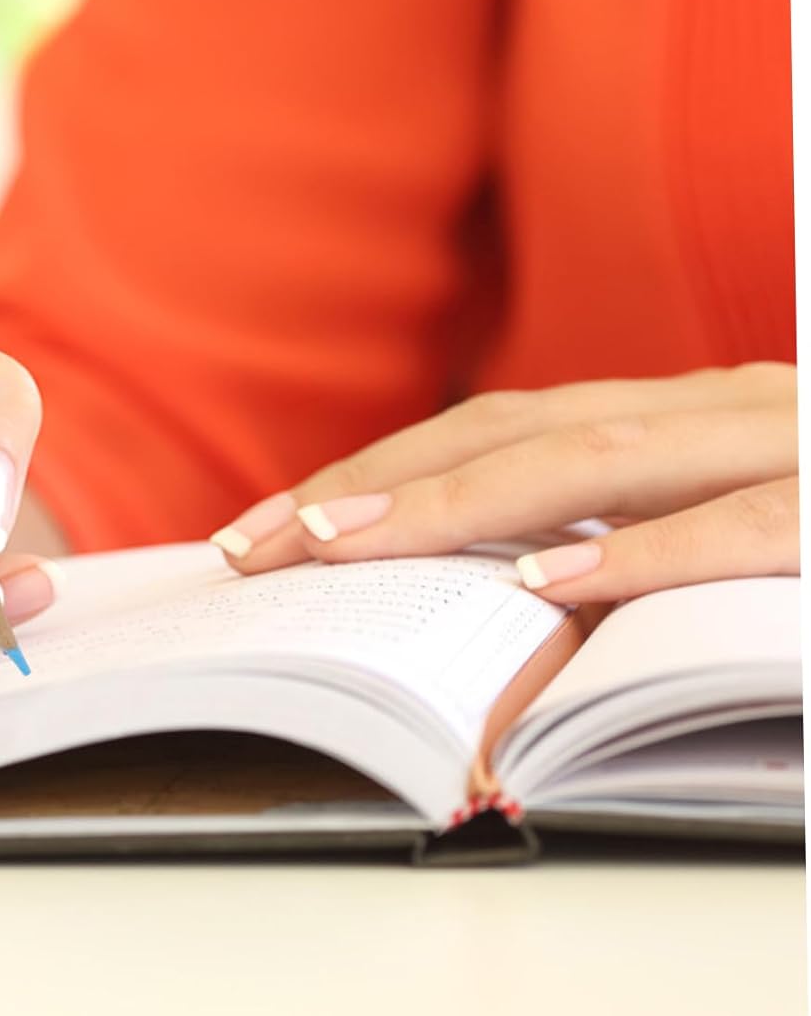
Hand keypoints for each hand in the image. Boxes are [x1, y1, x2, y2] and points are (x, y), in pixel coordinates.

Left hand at [209, 364, 797, 601]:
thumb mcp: (739, 524)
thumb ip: (632, 542)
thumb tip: (501, 605)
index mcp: (691, 418)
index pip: (501, 429)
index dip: (381, 471)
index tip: (272, 528)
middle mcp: (732, 411)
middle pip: (519, 430)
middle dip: (378, 484)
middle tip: (259, 544)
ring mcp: (800, 446)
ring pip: (606, 457)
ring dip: (465, 504)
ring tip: (345, 545)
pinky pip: (750, 527)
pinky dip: (648, 553)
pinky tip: (550, 587)